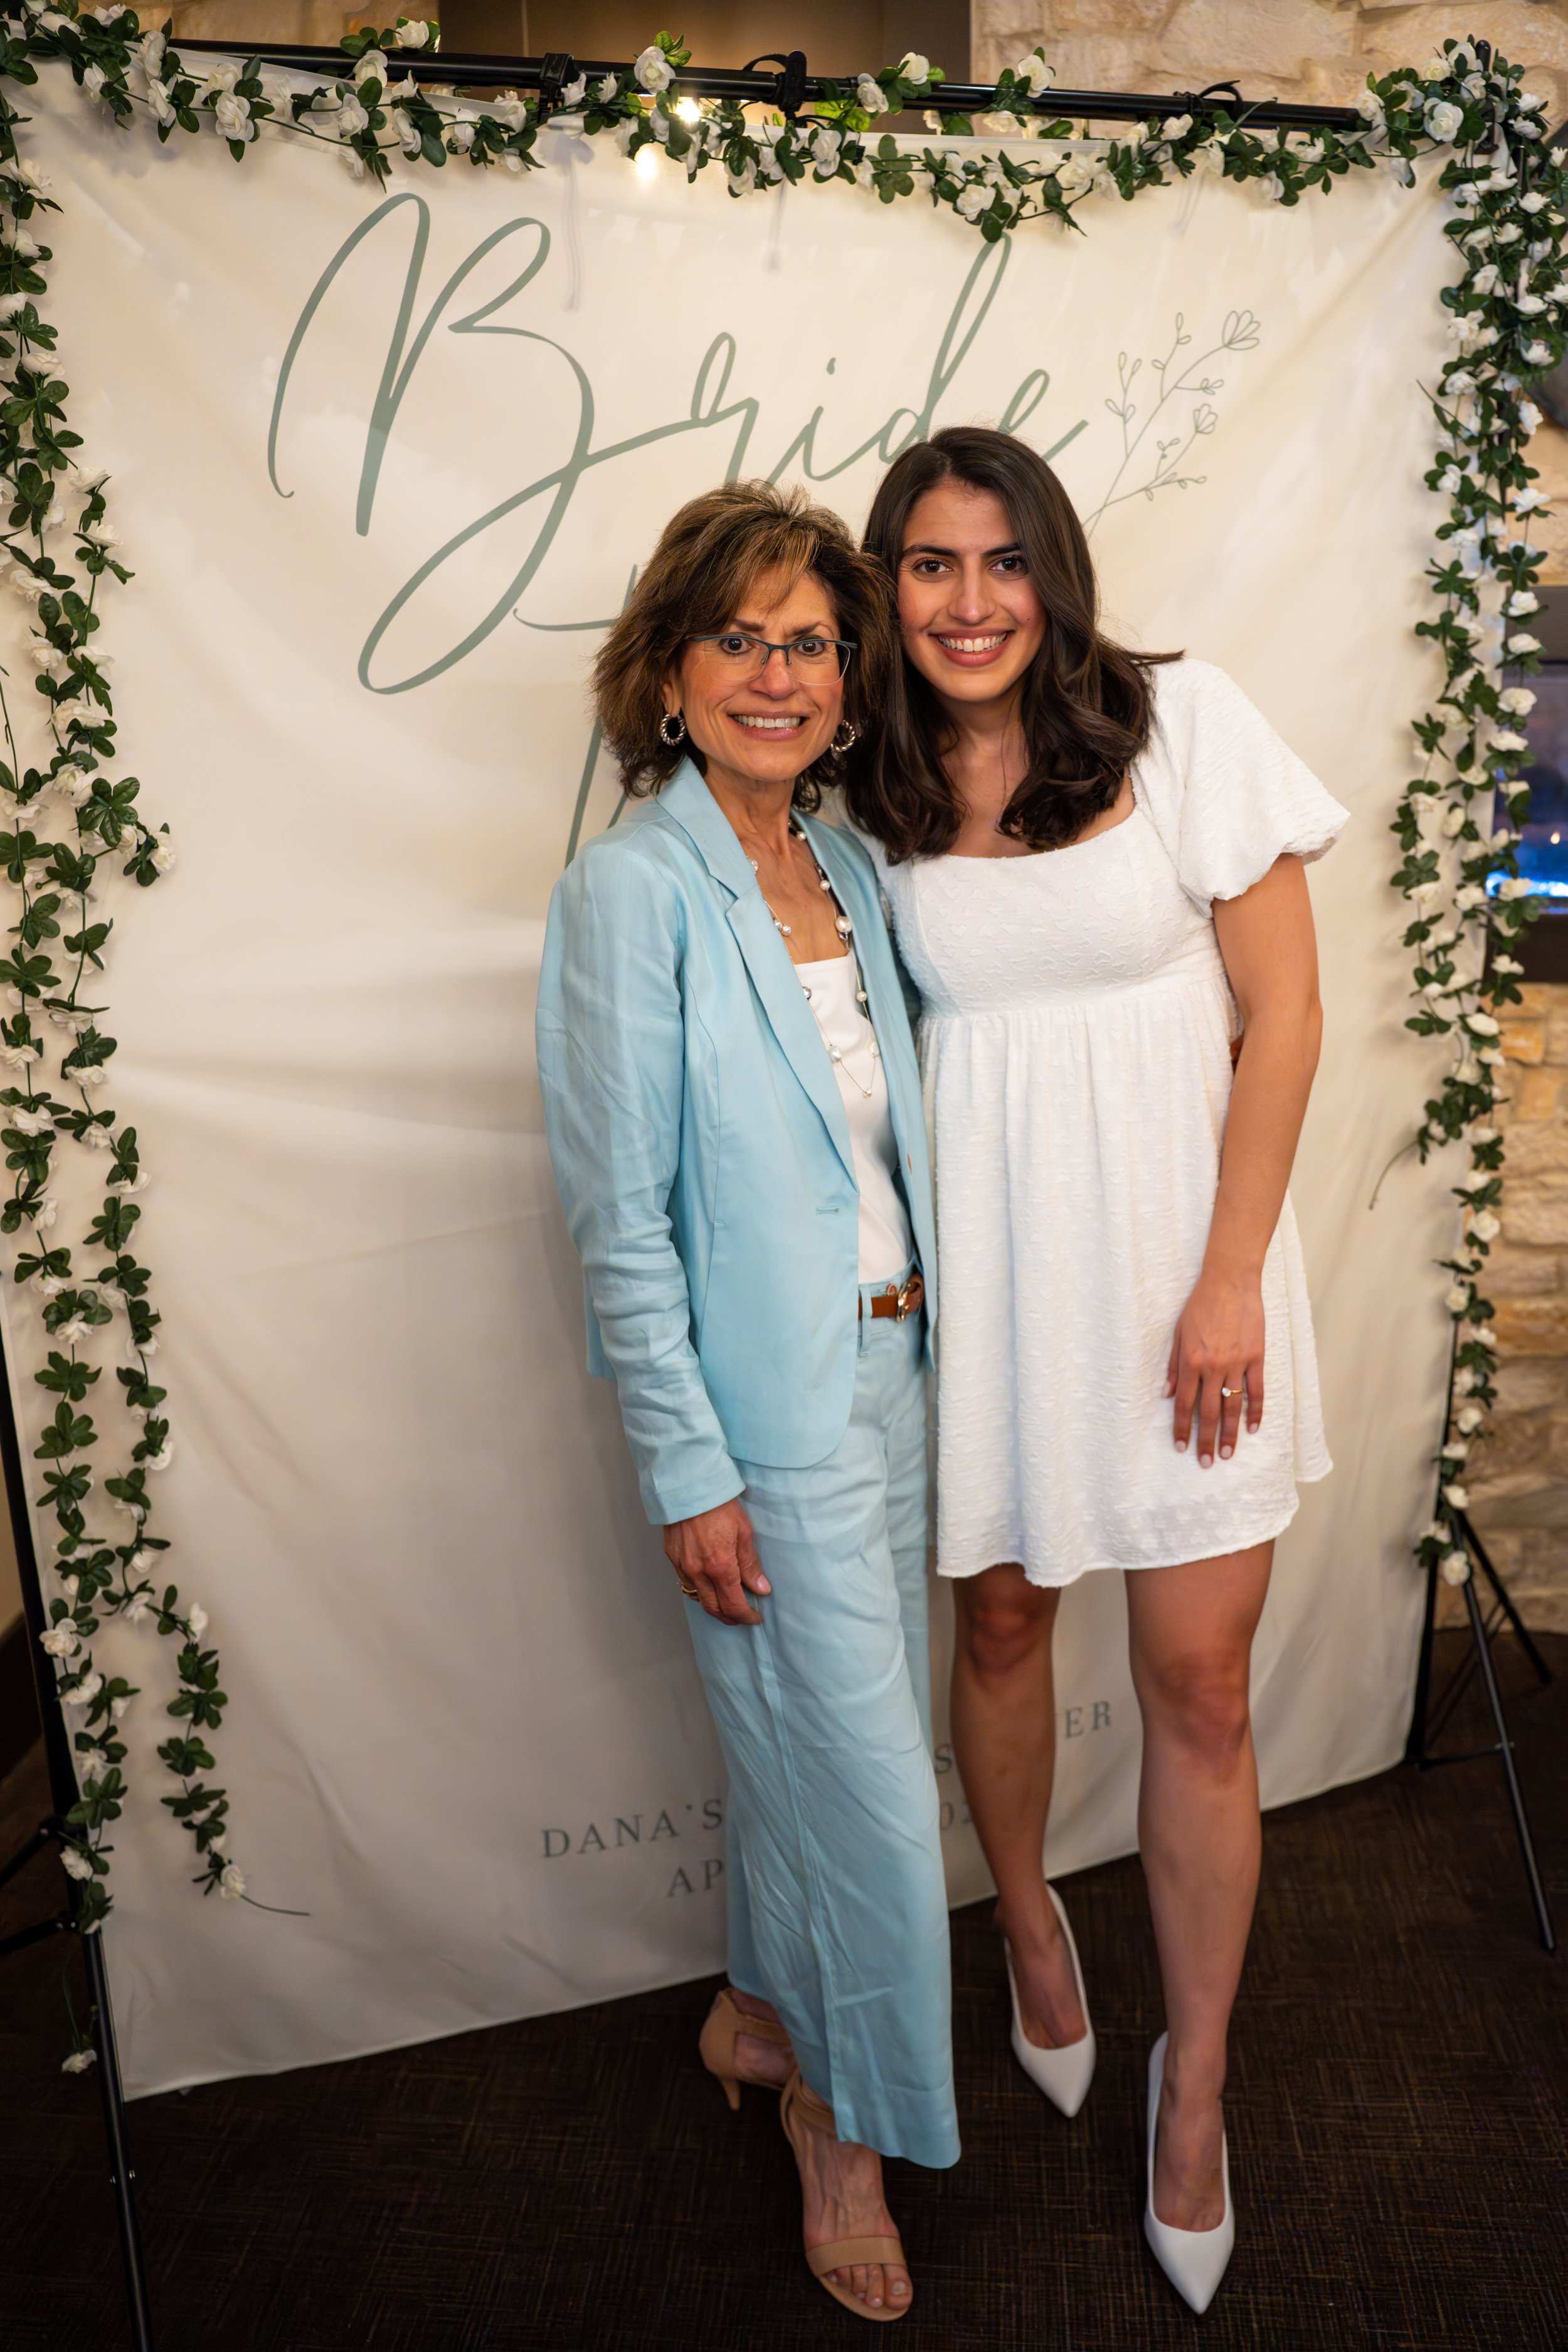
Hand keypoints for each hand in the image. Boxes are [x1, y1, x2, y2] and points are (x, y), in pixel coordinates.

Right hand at [664, 1499, 771, 1623]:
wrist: (689, 1485)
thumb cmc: (719, 1504)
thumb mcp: (744, 1532)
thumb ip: (750, 1565)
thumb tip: (761, 1588)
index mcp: (720, 1566)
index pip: (734, 1605)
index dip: (746, 1616)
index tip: (755, 1617)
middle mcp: (698, 1571)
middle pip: (714, 1609)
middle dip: (730, 1618)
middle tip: (743, 1616)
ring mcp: (682, 1566)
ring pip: (698, 1599)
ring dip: (715, 1606)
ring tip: (728, 1603)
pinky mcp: (672, 1558)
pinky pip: (687, 1583)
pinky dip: (700, 1591)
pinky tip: (710, 1585)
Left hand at [1165, 1268, 1263, 1466]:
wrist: (1230, 1282)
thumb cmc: (1200, 1305)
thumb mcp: (1178, 1332)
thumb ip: (1173, 1365)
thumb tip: (1167, 1394)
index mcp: (1191, 1362)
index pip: (1185, 1404)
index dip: (1182, 1428)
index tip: (1181, 1447)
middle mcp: (1213, 1367)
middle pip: (1208, 1412)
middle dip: (1206, 1441)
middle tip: (1206, 1463)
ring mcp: (1237, 1363)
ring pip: (1233, 1407)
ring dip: (1230, 1434)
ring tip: (1228, 1454)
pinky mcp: (1256, 1357)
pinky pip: (1256, 1391)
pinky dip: (1256, 1411)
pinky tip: (1254, 1428)